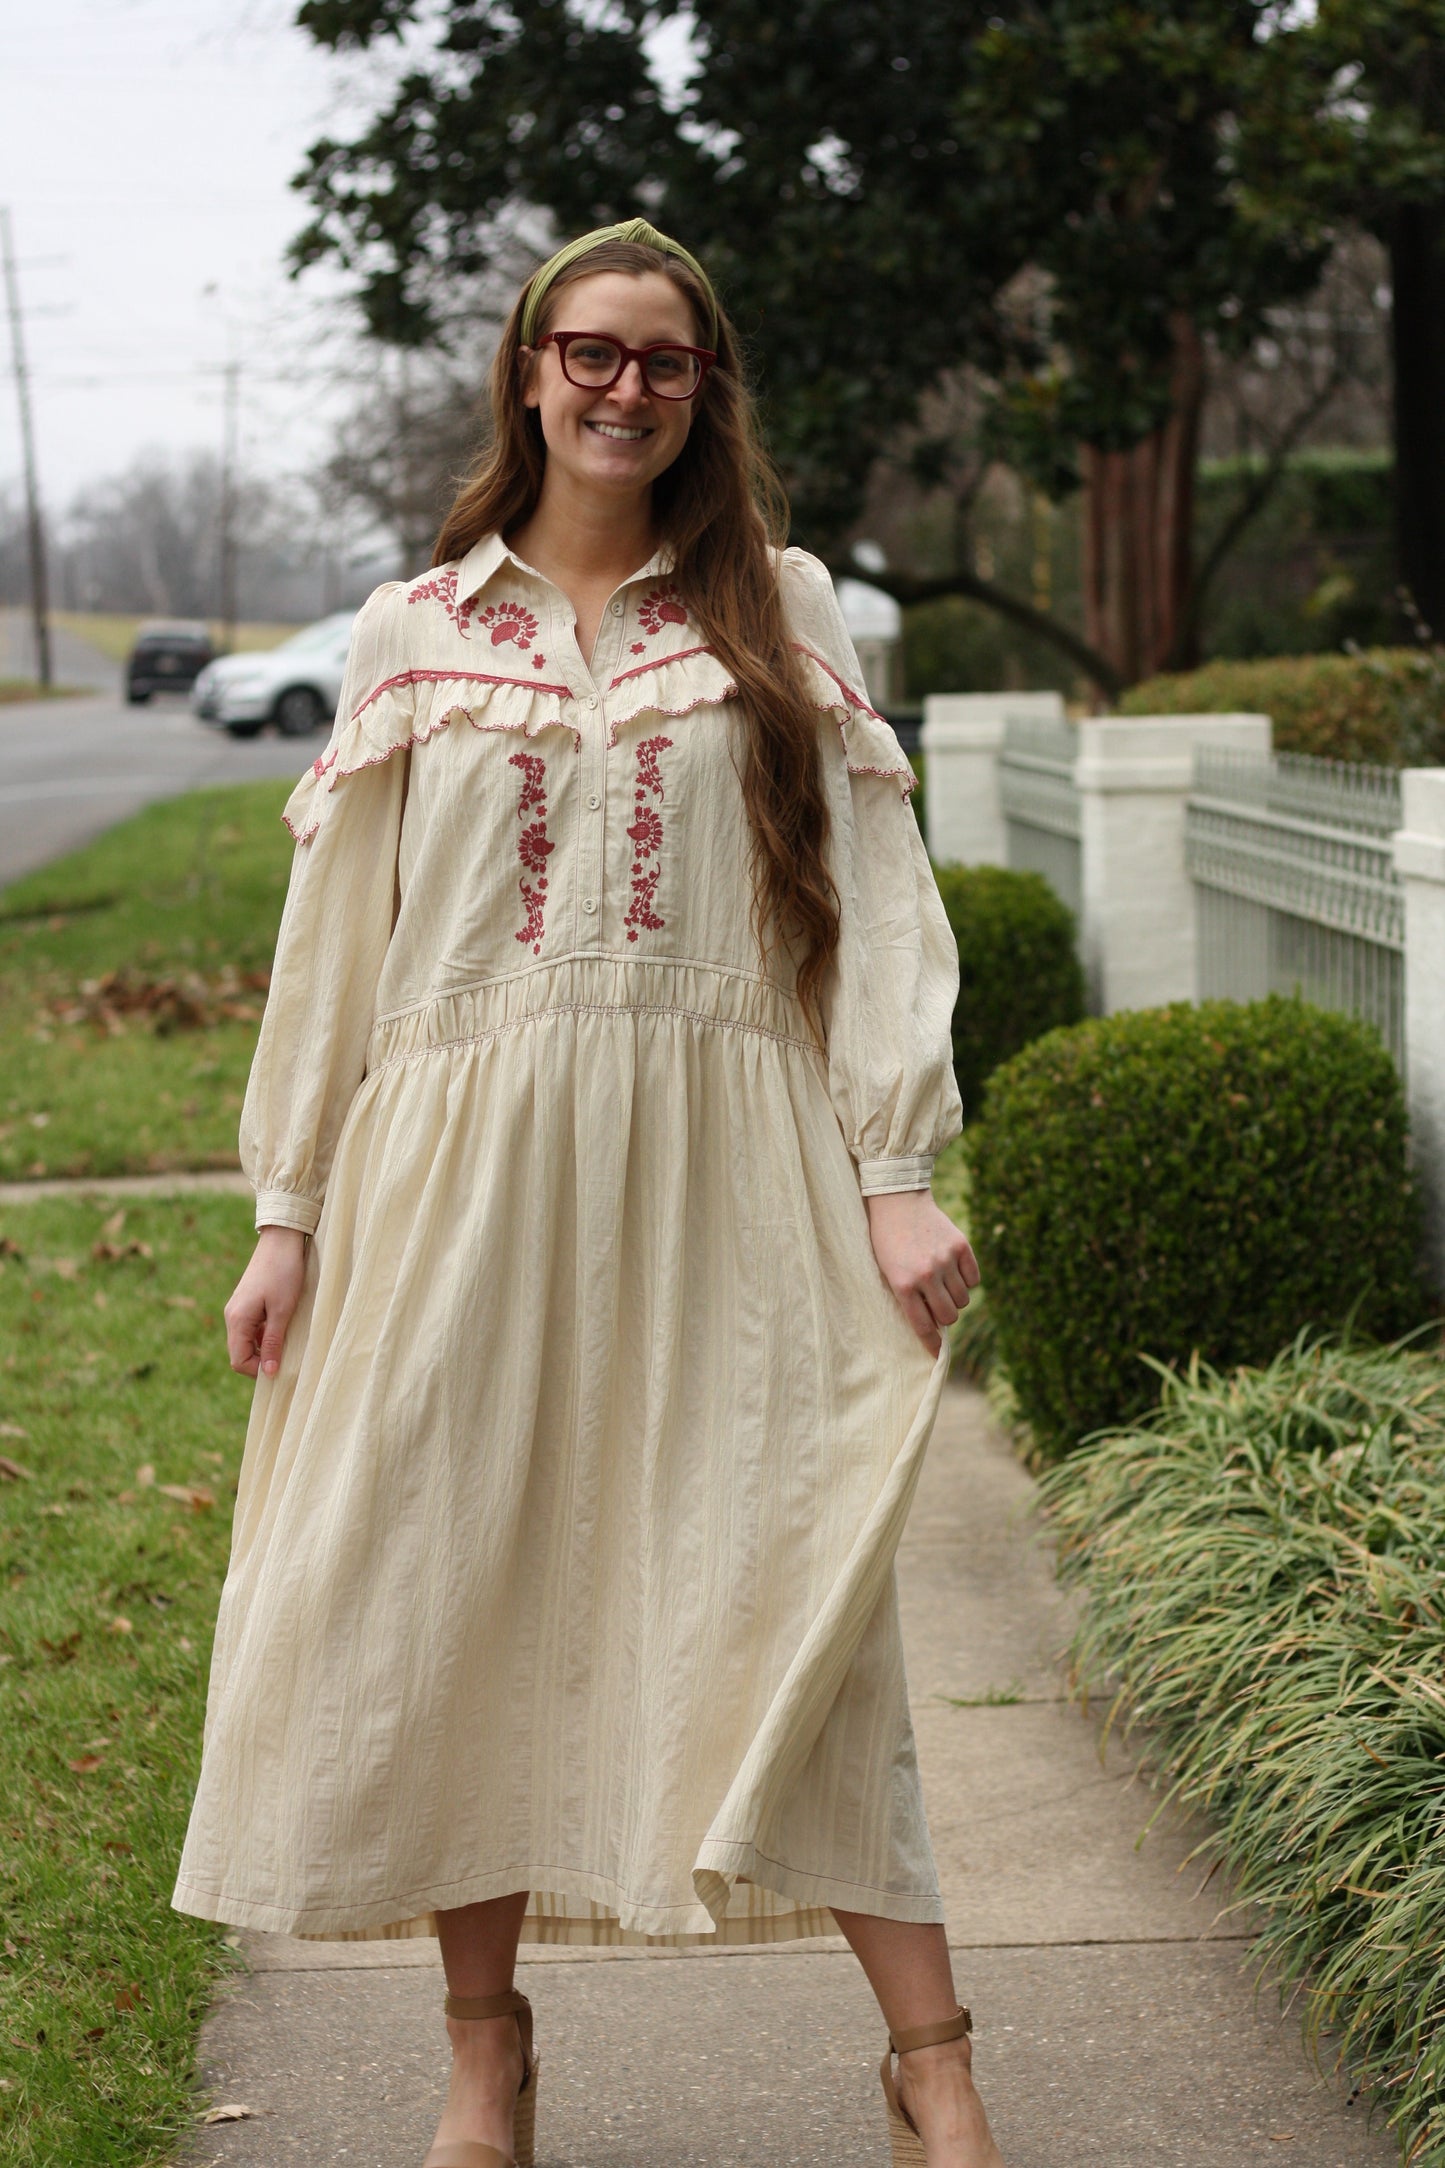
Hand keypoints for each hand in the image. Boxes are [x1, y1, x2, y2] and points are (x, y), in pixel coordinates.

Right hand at [224, 1226, 308, 1378]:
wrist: (282, 1240)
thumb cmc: (284, 1273)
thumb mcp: (282, 1311)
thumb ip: (272, 1342)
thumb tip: (268, 1373)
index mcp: (237, 1319)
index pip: (238, 1361)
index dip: (258, 1371)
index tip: (281, 1369)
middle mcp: (232, 1316)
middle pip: (240, 1353)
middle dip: (260, 1362)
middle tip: (286, 1359)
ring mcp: (238, 1309)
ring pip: (246, 1342)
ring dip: (264, 1348)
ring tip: (287, 1344)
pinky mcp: (247, 1303)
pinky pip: (252, 1329)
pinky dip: (265, 1335)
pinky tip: (283, 1329)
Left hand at [864, 1188, 979, 1356]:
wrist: (897, 1202)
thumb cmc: (887, 1241)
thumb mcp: (888, 1272)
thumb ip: (908, 1297)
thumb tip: (933, 1324)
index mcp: (904, 1284)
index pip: (923, 1325)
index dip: (932, 1344)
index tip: (937, 1355)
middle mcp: (927, 1275)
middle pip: (949, 1316)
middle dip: (944, 1317)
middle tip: (937, 1307)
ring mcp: (946, 1260)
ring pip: (963, 1299)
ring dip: (955, 1298)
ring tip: (942, 1285)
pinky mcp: (961, 1246)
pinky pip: (974, 1279)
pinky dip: (967, 1281)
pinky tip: (953, 1272)